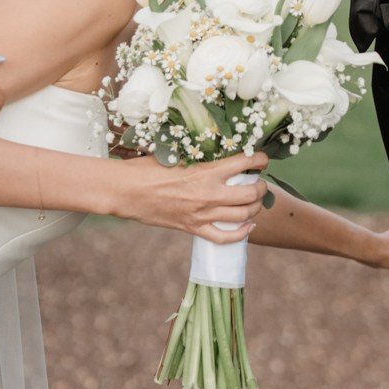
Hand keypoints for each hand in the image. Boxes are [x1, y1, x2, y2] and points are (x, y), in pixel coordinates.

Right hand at [113, 152, 269, 241]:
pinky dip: (240, 234)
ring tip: (255, 202)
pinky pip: (224, 237)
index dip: (260, 160)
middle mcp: (208, 194)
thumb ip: (198, 157)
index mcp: (205, 171)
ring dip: (254, 208)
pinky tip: (247, 227)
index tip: (262, 159)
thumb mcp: (175, 155)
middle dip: (261, 187)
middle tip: (260, 182)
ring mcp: (202, 214)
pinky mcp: (192, 229)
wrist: (126, 192)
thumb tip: (213, 150)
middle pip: (250, 193)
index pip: (244, 163)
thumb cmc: (146, 169)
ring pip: (242, 215)